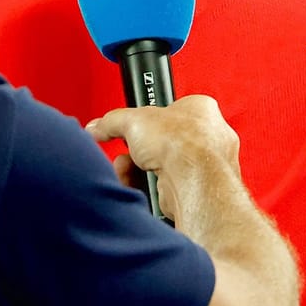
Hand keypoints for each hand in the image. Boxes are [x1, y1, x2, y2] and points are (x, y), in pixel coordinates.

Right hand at [87, 94, 240, 185]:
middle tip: (127, 153)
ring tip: (129, 170)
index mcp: (200, 111)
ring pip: (159, 170)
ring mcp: (202, 170)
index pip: (168, 112)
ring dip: (137, 172)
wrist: (193, 181)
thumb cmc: (182, 143)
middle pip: (160, 145)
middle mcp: (207, 140)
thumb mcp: (134, 119)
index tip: (127, 128)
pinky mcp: (192, 193)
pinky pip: (161, 192)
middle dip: (136, 152)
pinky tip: (140, 187)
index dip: (144, 122)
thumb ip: (113, 121)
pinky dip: (145, 191)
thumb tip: (98, 126)